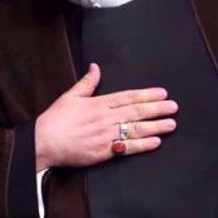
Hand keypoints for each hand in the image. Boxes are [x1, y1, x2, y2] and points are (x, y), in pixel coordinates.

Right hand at [34, 63, 177, 169]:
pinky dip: (142, 145)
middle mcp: (105, 118)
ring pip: (135, 129)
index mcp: (98, 103)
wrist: (44, 141)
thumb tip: (95, 67)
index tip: (162, 93)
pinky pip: (127, 147)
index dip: (146, 95)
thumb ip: (87, 82)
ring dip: (155, 126)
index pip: (128, 97)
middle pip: (136, 112)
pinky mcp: (104, 151)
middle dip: (157, 109)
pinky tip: (156, 142)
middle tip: (174, 107)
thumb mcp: (70, 96)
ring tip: (171, 124)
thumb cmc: (55, 119)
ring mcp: (106, 135)